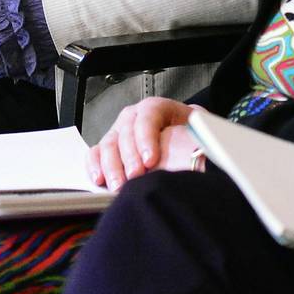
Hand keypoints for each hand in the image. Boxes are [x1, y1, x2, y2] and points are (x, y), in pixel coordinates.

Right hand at [89, 97, 203, 189]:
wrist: (185, 146)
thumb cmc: (189, 138)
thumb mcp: (198, 130)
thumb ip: (196, 133)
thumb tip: (197, 146)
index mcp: (156, 108)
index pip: (148, 117)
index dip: (147, 139)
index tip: (151, 160)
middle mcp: (134, 117)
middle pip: (126, 133)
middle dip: (130, 157)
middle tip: (136, 176)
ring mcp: (119, 132)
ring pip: (108, 144)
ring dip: (112, 166)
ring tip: (119, 185)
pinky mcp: (108, 148)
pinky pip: (95, 154)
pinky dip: (95, 166)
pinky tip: (100, 179)